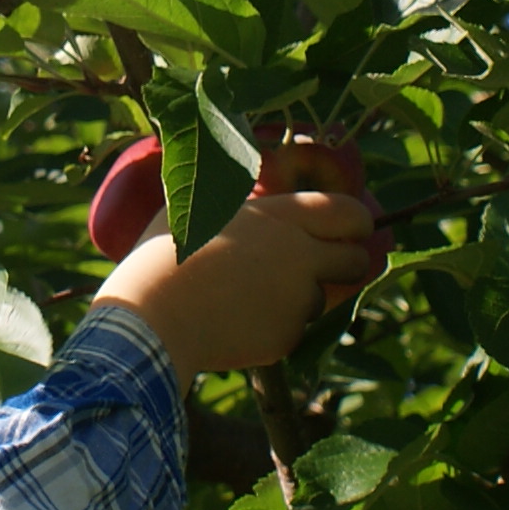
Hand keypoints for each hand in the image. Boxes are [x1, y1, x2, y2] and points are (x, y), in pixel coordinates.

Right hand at [94, 189, 387, 376]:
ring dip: (296, 298)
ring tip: (245, 295)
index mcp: (281, 217)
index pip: (350, 213)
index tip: (353, 229)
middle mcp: (301, 257)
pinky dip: (271, 328)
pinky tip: (234, 321)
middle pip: (355, 261)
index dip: (357, 222)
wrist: (152, 317)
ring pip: (317, 299)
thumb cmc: (165, 253)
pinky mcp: (285, 339)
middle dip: (344, 263)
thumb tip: (236, 170)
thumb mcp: (196, 205)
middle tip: (317, 267)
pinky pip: (290, 330)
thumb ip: (233, 196)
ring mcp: (296, 301)